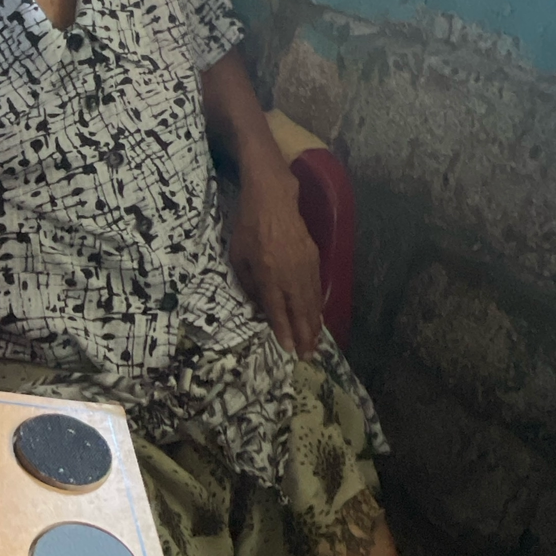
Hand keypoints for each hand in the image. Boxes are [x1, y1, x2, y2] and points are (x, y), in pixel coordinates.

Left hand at [229, 166, 320, 356]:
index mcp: (268, 273)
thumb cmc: (248, 227)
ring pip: (312, 301)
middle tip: (307, 356)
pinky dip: (318, 306)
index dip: (284, 330)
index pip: (277, 309)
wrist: (272, 198)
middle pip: (299, 311)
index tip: (288, 349)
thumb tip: (261, 306)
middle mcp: (290, 273)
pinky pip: (317, 288)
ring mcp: (305, 266)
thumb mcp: (238, 257)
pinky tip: (318, 318)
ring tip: (315, 344)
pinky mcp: (314, 258)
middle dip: (304, 336)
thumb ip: (249, 283)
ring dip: (314, 325)